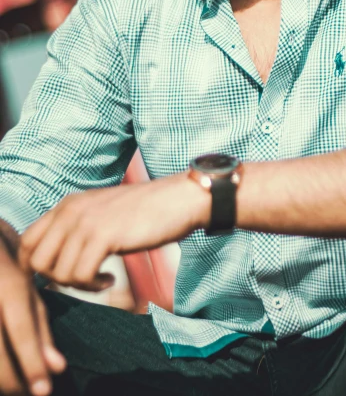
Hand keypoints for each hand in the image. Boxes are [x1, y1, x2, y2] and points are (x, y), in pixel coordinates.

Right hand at [0, 243, 66, 395]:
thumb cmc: (4, 264)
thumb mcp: (26, 289)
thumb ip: (40, 327)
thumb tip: (56, 368)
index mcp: (7, 283)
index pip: (19, 328)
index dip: (32, 362)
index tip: (43, 391)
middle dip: (10, 381)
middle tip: (27, 393)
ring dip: (0, 378)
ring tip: (14, 386)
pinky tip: (2, 370)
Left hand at [17, 173, 209, 291]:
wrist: (179, 199)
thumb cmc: (145, 212)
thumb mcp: (101, 214)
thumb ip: (77, 230)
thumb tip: (55, 265)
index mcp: (67, 204)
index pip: (27, 242)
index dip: (37, 266)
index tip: (64, 275)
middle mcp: (70, 210)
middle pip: (35, 260)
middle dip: (55, 279)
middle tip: (82, 279)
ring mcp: (85, 222)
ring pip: (57, 272)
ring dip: (79, 285)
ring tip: (101, 279)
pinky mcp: (103, 235)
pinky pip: (80, 276)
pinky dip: (94, 286)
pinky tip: (111, 278)